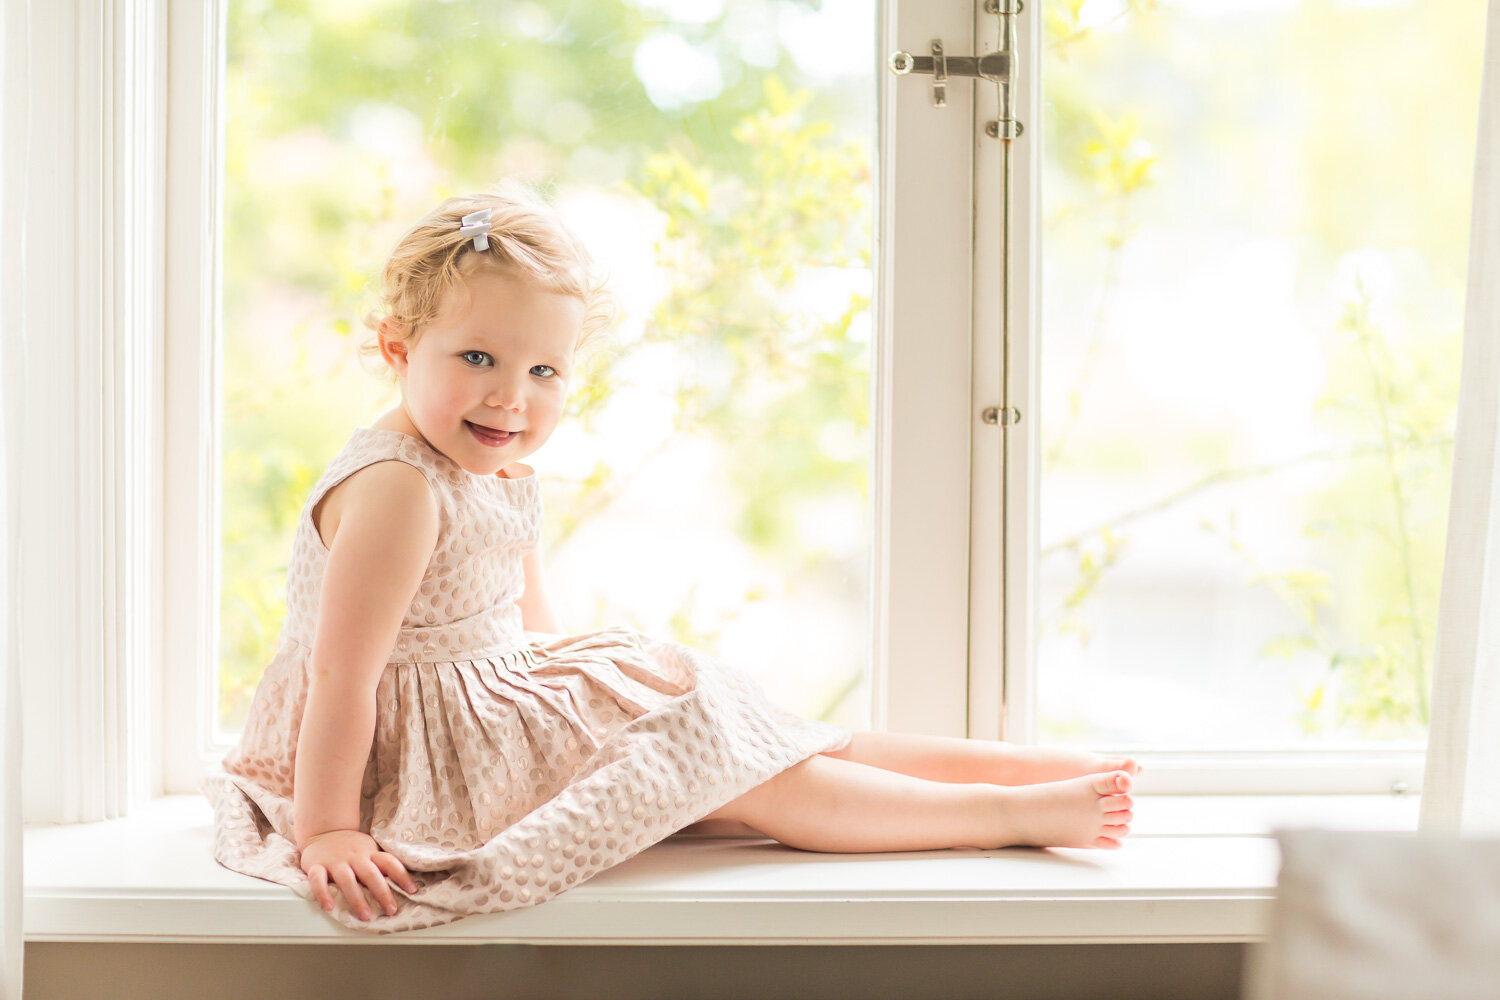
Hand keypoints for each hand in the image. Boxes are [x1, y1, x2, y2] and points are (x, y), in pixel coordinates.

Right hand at [297, 829, 417, 920]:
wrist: (323, 830)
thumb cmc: (350, 846)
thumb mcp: (368, 850)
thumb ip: (379, 864)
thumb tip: (402, 884)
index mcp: (369, 852)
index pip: (389, 862)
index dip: (402, 875)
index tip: (413, 891)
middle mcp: (354, 856)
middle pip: (370, 874)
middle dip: (382, 893)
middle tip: (391, 910)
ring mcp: (335, 861)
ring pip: (347, 880)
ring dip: (357, 899)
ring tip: (365, 916)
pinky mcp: (316, 865)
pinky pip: (318, 880)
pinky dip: (323, 894)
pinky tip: (329, 907)